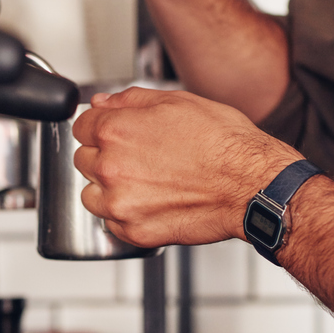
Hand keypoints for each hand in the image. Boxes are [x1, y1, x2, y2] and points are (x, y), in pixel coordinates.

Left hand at [71, 87, 302, 246]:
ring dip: (109, 190)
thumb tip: (101, 102)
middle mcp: (112, 168)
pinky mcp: (135, 232)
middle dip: (104, 157)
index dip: (100, 127)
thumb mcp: (177, 101)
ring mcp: (121, 203)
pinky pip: (112, 224)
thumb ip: (129, 100)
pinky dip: (126, 216)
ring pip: (91, 196)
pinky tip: (153, 203)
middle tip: (138, 158)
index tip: (113, 134)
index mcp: (116, 130)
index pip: (81, 126)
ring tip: (144, 183)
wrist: (252, 184)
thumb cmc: (224, 144)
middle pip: (84, 160)